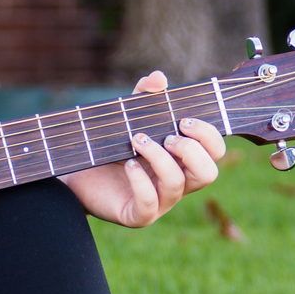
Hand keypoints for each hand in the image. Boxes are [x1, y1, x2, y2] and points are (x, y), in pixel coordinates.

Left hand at [60, 71, 225, 227]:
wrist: (78, 174)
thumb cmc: (111, 147)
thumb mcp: (129, 117)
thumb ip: (144, 96)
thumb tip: (158, 78)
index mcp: (183, 160)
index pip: (215, 152)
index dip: (208, 135)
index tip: (182, 120)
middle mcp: (178, 183)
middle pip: (208, 173)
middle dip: (191, 150)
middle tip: (168, 135)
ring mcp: (160, 202)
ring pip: (177, 184)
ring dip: (159, 157)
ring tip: (137, 140)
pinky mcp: (138, 215)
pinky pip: (149, 203)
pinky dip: (140, 181)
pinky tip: (128, 164)